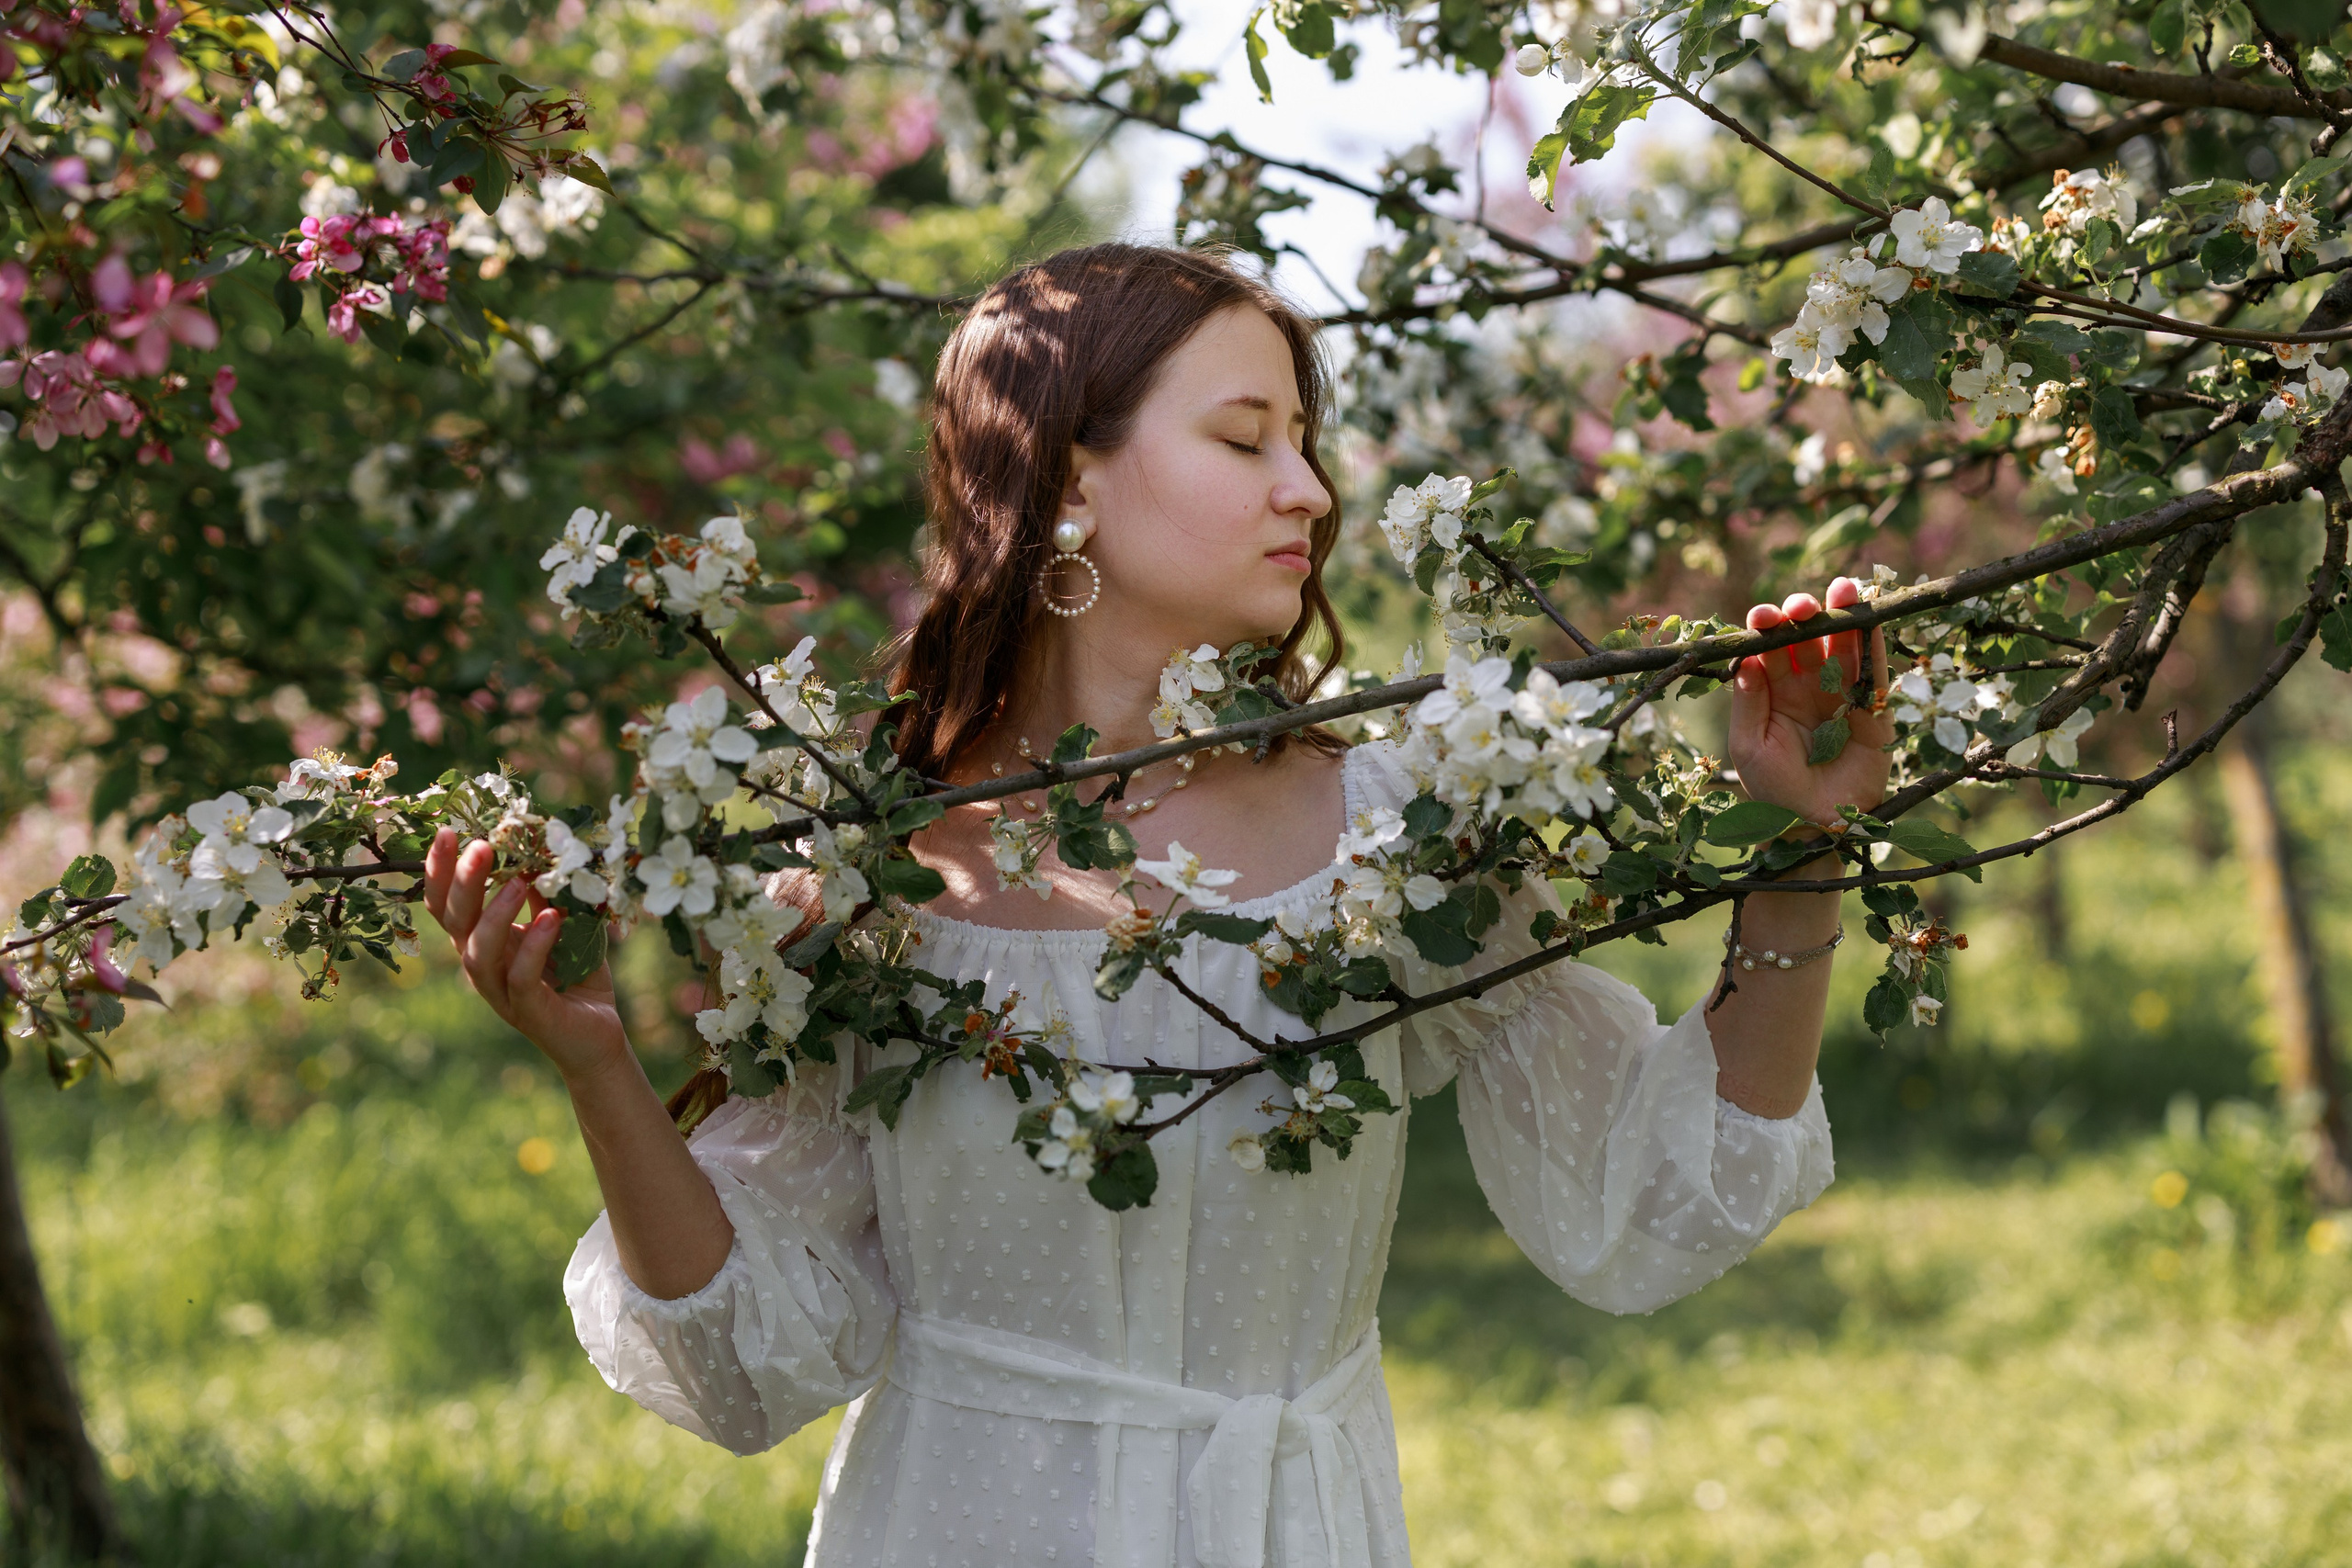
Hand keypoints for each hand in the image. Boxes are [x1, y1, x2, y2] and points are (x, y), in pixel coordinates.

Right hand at [421, 827, 630, 1081]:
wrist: (598, 1036)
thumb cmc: (575, 976)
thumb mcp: (563, 923)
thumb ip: (548, 891)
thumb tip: (543, 844)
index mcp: (482, 941)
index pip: (447, 904)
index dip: (440, 871)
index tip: (446, 832)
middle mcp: (482, 966)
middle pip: (454, 923)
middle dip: (460, 882)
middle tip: (480, 845)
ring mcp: (501, 992)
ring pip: (478, 954)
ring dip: (494, 915)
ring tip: (518, 881)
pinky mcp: (529, 1013)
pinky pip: (521, 978)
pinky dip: (534, 947)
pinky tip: (551, 919)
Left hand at [1728, 575, 1892, 829]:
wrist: (1813, 827)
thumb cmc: (1772, 789)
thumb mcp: (1749, 747)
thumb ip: (1748, 705)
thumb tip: (1745, 661)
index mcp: (1773, 688)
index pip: (1770, 647)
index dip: (1767, 627)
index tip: (1763, 618)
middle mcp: (1807, 683)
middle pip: (1808, 636)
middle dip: (1804, 615)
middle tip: (1801, 608)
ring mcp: (1842, 692)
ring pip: (1844, 644)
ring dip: (1844, 615)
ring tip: (1843, 589)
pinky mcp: (1875, 707)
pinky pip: (1876, 669)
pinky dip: (1875, 642)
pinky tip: (1871, 617)